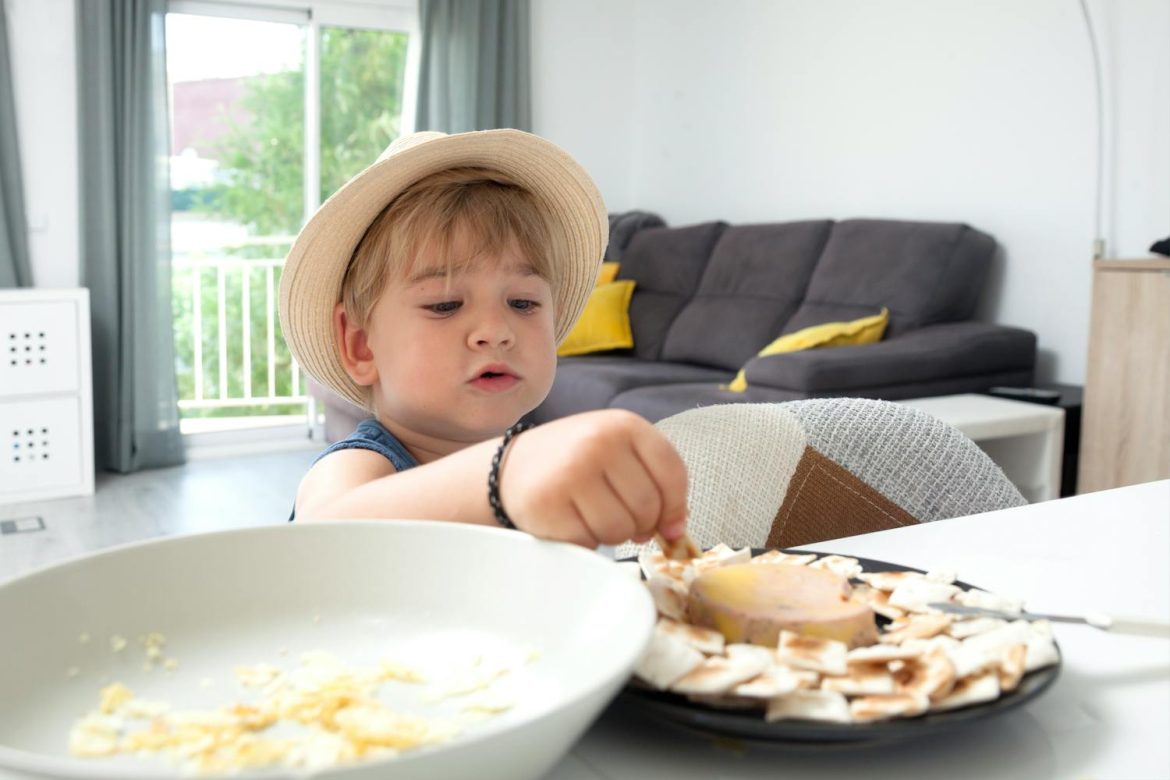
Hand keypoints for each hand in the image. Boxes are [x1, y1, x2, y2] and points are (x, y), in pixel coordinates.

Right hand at [498, 410, 688, 547]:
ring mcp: (572, 472)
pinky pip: (588, 542)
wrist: (514, 467)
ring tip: (593, 517)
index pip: (672, 473)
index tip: (669, 525)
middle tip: (618, 517)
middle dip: (639, 524)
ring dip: (612, 535)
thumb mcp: (619, 452)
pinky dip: (585, 542)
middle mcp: (599, 442)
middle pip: (648, 507)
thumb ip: (654, 480)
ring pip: (620, 529)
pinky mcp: (548, 504)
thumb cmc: (576, 463)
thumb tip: (676, 531)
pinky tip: (572, 522)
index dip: (676, 507)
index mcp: (625, 425)